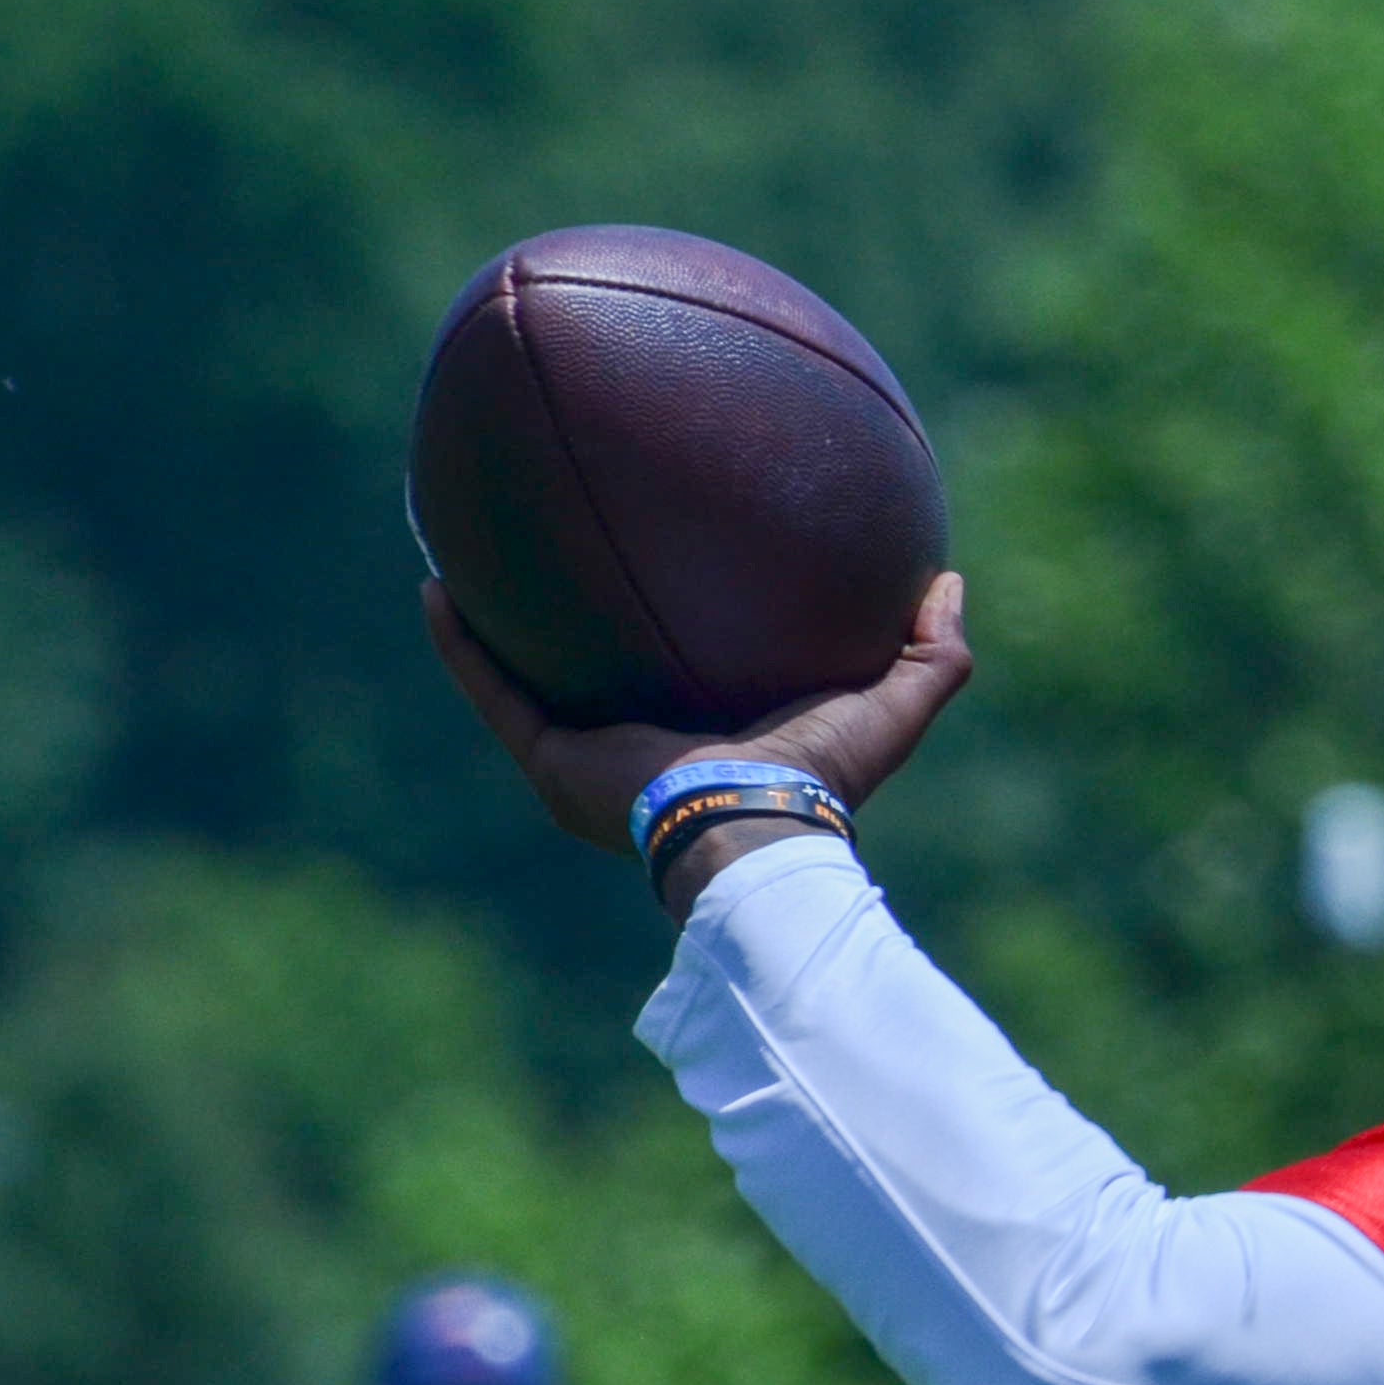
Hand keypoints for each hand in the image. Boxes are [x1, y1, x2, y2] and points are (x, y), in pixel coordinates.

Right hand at [423, 569, 974, 908]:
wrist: (751, 831)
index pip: (686, 679)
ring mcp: (586, 760)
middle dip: (574, 628)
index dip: (673, 634)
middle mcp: (641, 752)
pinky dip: (461, 645)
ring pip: (526, 683)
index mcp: (714, 742)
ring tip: (465, 558)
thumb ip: (932, 654)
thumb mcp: (890, 709)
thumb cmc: (820, 783)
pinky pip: (491, 690)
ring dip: (493, 629)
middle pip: (596, 678)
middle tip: (556, 554)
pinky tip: (436, 585)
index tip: (668, 572)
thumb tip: (947, 581)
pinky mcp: (549, 763)